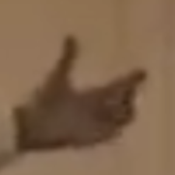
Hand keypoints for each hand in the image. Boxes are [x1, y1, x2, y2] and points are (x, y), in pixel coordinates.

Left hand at [13, 37, 146, 152]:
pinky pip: (111, 134)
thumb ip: (67, 58)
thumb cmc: (44, 101)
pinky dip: (115, 128)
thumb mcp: (58, 76)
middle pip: (125, 102)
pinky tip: (117, 124)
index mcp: (92, 96)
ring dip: (126, 111)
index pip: (118, 87)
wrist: (32, 125)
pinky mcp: (91, 138)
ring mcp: (95, 125)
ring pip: (123, 119)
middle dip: (131, 94)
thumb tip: (70, 36)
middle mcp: (97, 110)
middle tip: (130, 86)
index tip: (142, 71)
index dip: (131, 79)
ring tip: (127, 103)